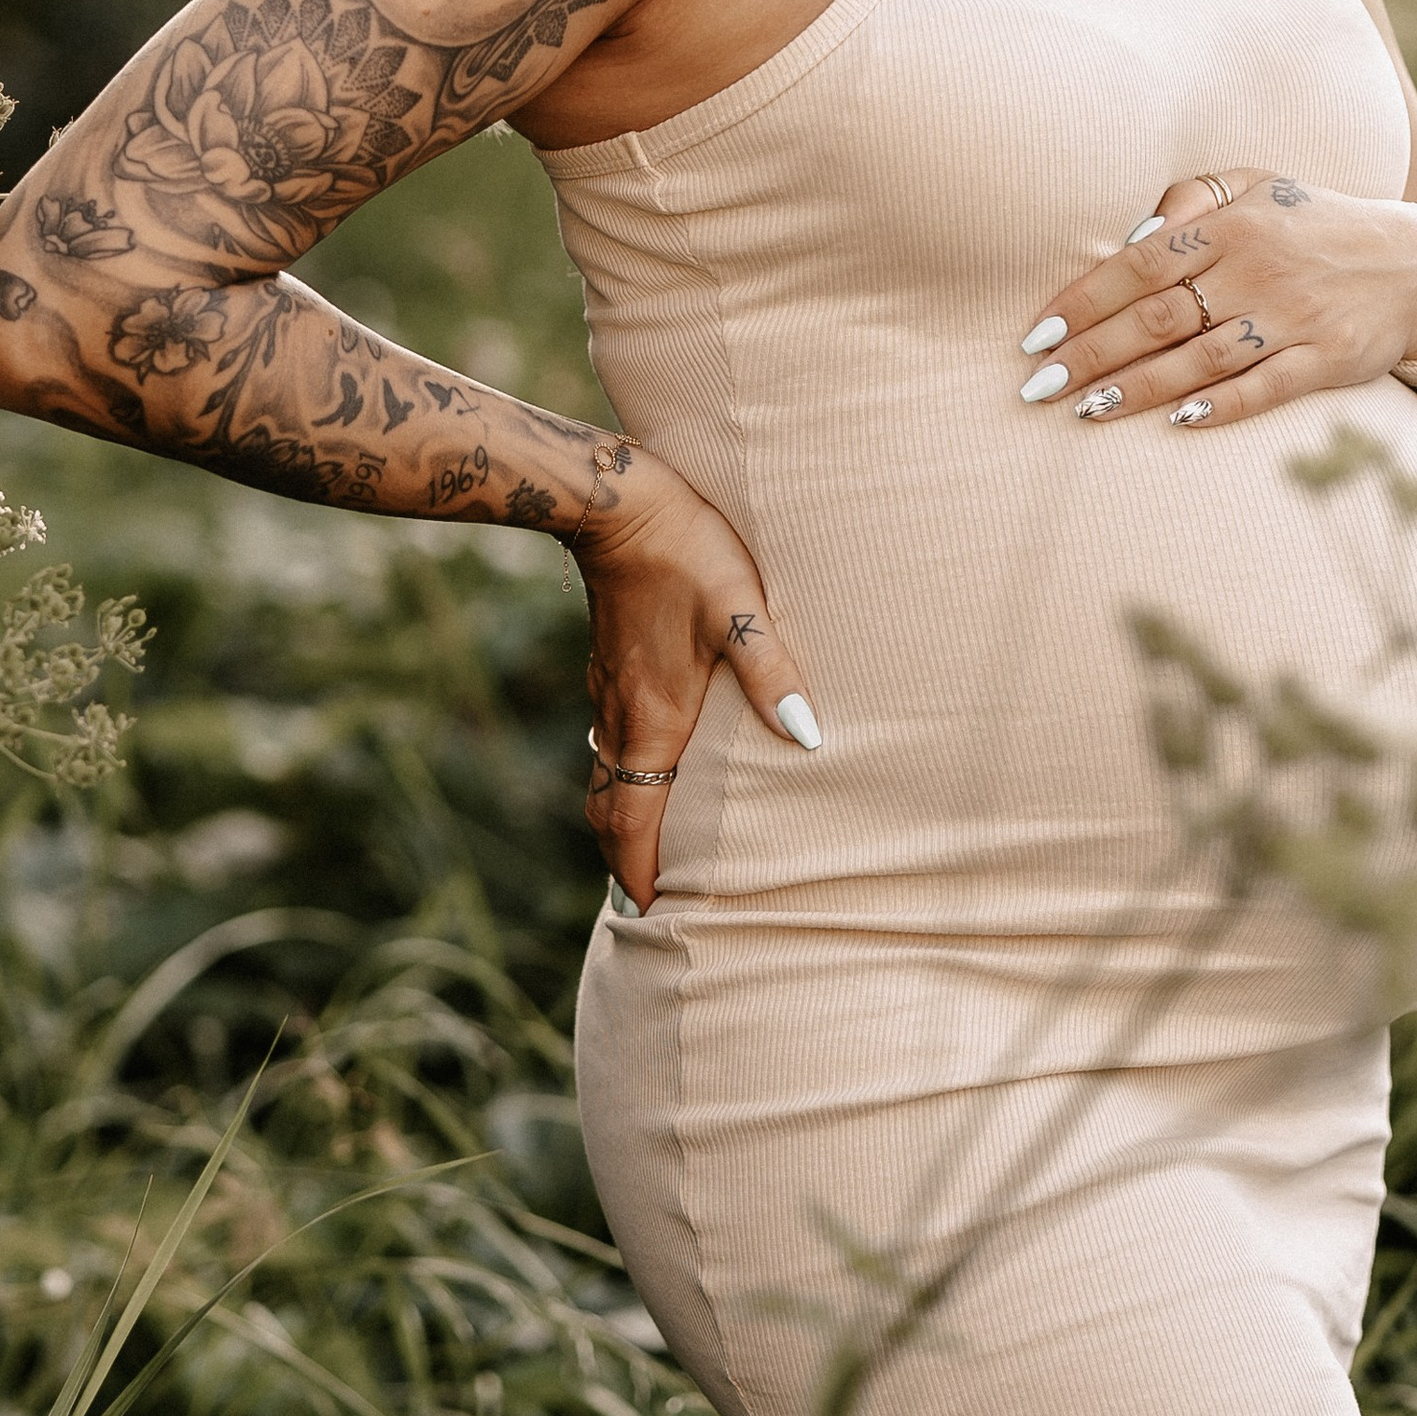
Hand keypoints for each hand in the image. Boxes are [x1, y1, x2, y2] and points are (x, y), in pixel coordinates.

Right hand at [573, 444, 818, 909]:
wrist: (617, 502)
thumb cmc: (686, 552)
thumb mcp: (740, 610)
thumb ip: (772, 674)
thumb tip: (809, 739)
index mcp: (652, 718)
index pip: (632, 819)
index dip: (637, 872)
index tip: (648, 913)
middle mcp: (622, 714)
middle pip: (610, 809)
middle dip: (624, 859)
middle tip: (647, 899)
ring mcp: (610, 689)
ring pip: (607, 774)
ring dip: (623, 817)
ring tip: (648, 848)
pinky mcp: (611, 664)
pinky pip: (610, 740)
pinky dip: (624, 775)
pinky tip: (652, 765)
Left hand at [1015, 169, 1416, 432]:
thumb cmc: (1317, 225)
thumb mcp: (1258, 186)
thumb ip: (1190, 199)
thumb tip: (1129, 235)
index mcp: (1233, 224)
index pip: (1140, 264)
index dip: (1085, 299)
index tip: (1039, 333)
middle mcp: (1257, 269)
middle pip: (1159, 317)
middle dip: (1093, 354)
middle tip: (1038, 386)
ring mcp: (1293, 316)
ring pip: (1201, 359)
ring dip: (1138, 389)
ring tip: (1083, 410)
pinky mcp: (1326, 359)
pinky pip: (1265, 388)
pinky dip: (1220, 407)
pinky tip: (1176, 423)